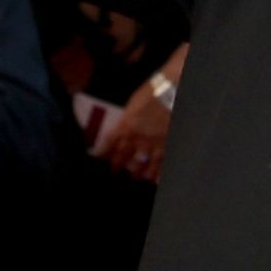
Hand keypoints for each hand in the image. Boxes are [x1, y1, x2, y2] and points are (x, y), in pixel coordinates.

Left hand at [93, 48, 185, 182]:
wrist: (173, 90)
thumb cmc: (153, 91)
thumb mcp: (133, 102)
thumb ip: (127, 117)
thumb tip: (123, 125)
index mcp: (125, 126)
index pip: (109, 143)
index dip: (102, 152)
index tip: (98, 158)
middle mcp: (136, 139)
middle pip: (124, 158)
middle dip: (118, 166)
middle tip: (115, 172)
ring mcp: (153, 145)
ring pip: (143, 164)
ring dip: (139, 172)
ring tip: (139, 177)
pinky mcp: (167, 146)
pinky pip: (161, 164)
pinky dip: (158, 173)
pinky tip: (156, 180)